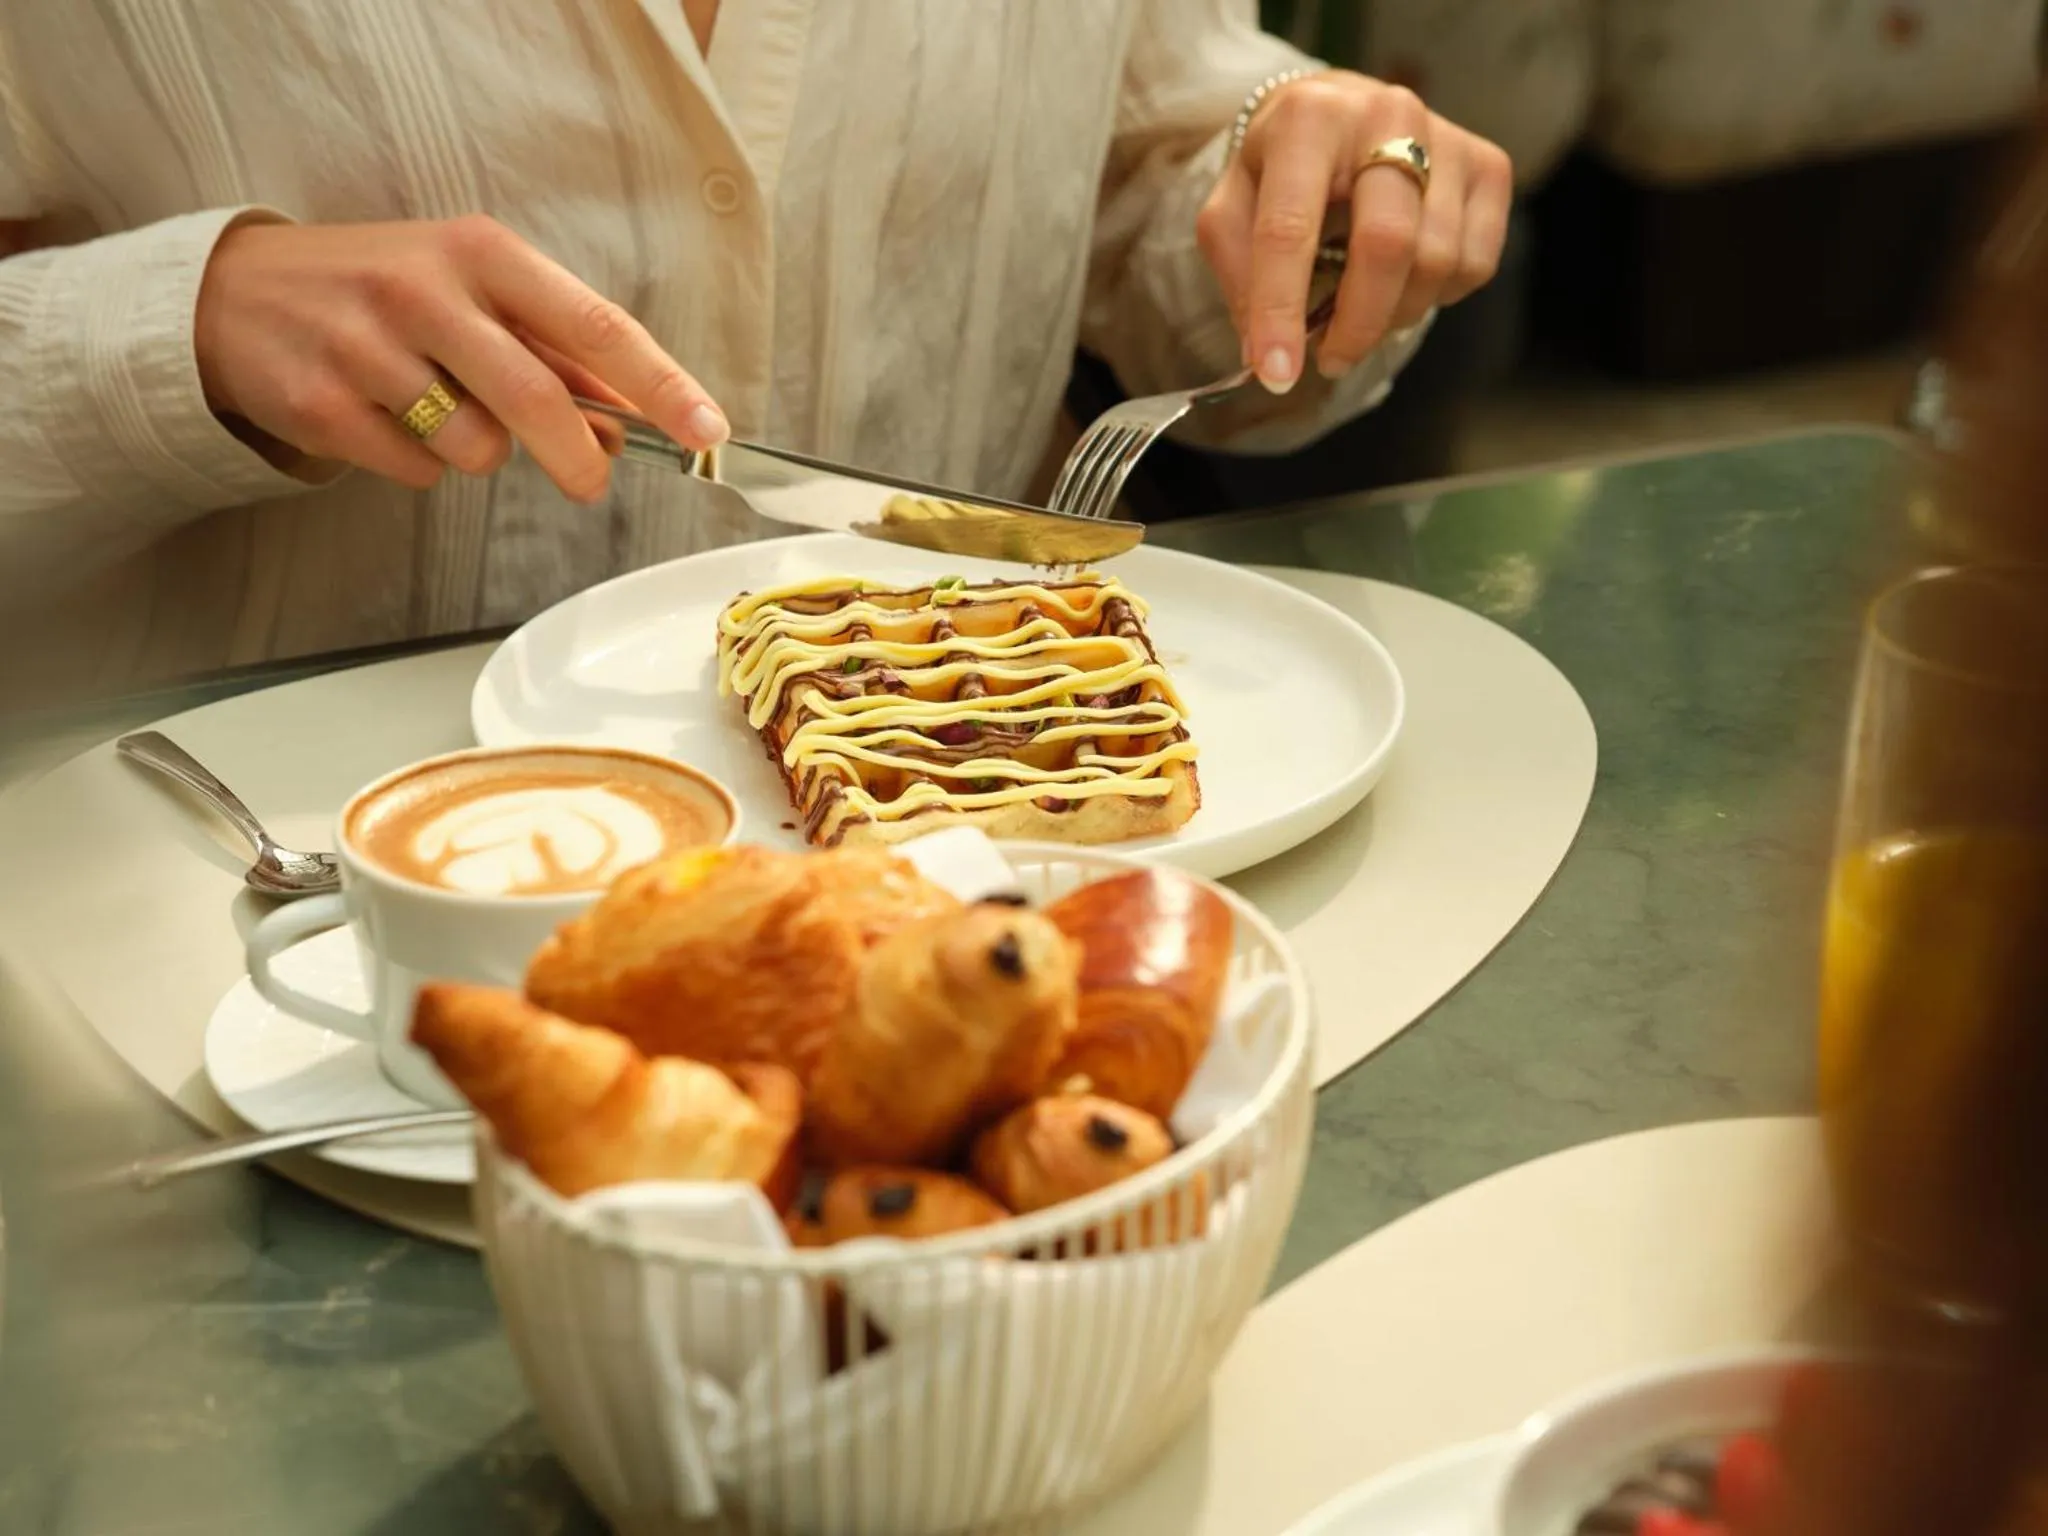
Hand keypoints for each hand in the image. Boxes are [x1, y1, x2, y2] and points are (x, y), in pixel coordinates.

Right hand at [194, 217, 727, 501]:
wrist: (236, 295)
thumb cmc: (382, 292)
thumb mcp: (470, 290)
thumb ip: (552, 351)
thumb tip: (634, 420)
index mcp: (481, 252)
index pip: (594, 324)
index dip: (659, 385)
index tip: (706, 430)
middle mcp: (425, 291)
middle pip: (539, 400)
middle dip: (578, 458)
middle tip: (589, 481)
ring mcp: (368, 348)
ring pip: (477, 448)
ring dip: (480, 453)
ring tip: (436, 410)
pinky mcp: (324, 405)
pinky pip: (417, 471)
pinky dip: (421, 465)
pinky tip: (386, 420)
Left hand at [1197, 72, 1512, 391]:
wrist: (1338, 112)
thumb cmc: (1280, 168)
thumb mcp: (1232, 206)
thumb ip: (1238, 272)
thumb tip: (1262, 353)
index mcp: (1308, 118)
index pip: (1290, 228)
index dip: (1279, 310)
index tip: (1275, 375)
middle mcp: (1387, 114)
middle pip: (1387, 244)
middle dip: (1357, 324)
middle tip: (1329, 360)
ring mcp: (1448, 137)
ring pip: (1437, 262)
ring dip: (1394, 314)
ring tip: (1360, 312)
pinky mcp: (1488, 165)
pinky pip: (1475, 263)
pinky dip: (1438, 295)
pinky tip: (1404, 281)